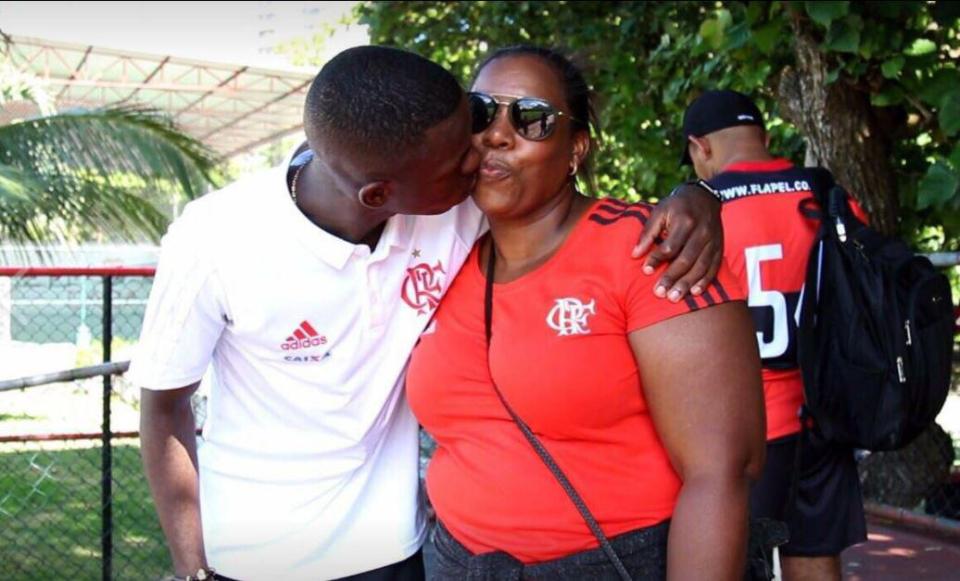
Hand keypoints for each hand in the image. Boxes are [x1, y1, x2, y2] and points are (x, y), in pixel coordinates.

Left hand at [632, 184, 722, 301]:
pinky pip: (714, 267)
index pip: (670, 246)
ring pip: (700, 266)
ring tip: (674, 297)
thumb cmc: (677, 206)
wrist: (704, 197)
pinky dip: (705, 280)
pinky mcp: (720, 247)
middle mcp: (702, 232)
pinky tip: (695, 292)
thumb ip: (647, 233)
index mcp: (685, 221)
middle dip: (672, 277)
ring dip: (687, 283)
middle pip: (686, 259)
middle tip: (659, 293)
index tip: (646, 272)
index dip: (657, 259)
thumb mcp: (659, 212)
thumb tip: (635, 255)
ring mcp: (713, 241)